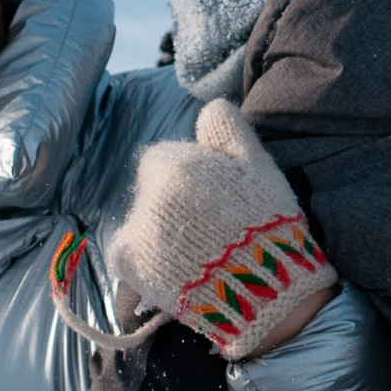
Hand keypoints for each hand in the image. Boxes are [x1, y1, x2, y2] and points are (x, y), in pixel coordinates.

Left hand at [105, 101, 338, 360]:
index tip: (210, 201)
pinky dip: (141, 264)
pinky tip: (171, 271)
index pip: (163, 161)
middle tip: (206, 231)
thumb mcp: (257, 164)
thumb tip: (209, 106)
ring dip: (160, 235)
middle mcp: (149, 194)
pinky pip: (125, 257)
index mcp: (175, 165)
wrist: (263, 284)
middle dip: (172, 207)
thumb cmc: (265, 223)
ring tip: (195, 256)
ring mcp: (137, 231)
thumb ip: (228, 129)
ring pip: (140, 223)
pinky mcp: (130, 265)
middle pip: (151, 193)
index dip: (187, 180)